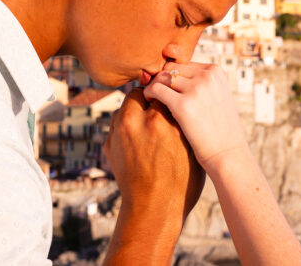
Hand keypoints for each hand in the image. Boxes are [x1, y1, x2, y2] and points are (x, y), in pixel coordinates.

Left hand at [103, 88, 204, 264]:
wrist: (154, 210)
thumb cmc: (182, 180)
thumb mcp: (192, 146)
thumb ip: (184, 120)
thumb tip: (184, 100)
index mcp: (160, 120)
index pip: (162, 89)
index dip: (169, 93)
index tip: (174, 98)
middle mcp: (136, 122)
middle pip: (139, 93)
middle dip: (149, 98)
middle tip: (159, 107)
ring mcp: (119, 133)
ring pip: (125, 107)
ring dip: (136, 111)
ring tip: (149, 124)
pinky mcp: (109, 145)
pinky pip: (117, 125)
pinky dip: (127, 127)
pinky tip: (140, 139)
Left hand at [143, 62, 249, 171]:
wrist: (228, 154)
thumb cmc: (221, 131)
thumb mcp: (219, 98)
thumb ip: (204, 85)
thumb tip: (180, 78)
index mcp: (215, 71)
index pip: (184, 65)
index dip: (173, 77)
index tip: (167, 89)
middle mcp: (207, 76)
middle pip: (171, 68)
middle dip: (161, 80)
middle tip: (155, 94)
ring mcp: (195, 89)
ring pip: (162, 77)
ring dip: (153, 86)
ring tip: (151, 99)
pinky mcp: (183, 104)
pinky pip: (156, 90)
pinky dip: (148, 94)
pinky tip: (148, 104)